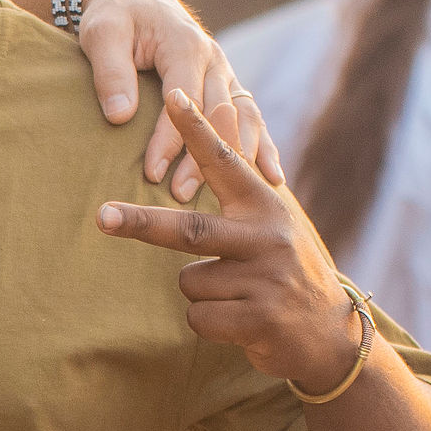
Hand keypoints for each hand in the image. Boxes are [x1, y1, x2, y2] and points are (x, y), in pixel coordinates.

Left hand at [74, 0, 282, 198]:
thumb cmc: (114, 17)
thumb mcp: (102, 36)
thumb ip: (111, 73)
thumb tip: (120, 117)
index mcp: (185, 45)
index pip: (182, 100)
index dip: (169, 138)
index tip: (153, 173)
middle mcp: (214, 59)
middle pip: (217, 115)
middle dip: (202, 157)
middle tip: (180, 194)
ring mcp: (225, 72)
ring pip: (242, 118)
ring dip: (238, 157)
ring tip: (227, 198)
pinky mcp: (228, 84)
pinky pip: (251, 117)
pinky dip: (263, 146)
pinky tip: (272, 177)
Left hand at [96, 86, 364, 390]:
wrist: (329, 333)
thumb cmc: (286, 267)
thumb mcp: (272, 220)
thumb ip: (242, 177)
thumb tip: (224, 107)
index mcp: (266, 206)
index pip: (226, 162)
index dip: (198, 130)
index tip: (173, 96)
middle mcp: (268, 238)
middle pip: (190, 229)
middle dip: (141, 223)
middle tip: (101, 215)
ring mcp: (267, 280)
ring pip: (188, 282)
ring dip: (200, 292)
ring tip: (237, 296)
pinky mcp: (261, 320)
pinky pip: (199, 318)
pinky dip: (208, 322)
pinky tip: (240, 321)